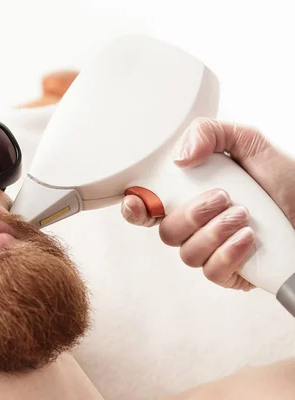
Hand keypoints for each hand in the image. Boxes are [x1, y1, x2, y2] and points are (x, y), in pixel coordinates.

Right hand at [121, 117, 294, 289]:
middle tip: (222, 198)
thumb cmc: (284, 181)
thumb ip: (210, 133)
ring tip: (244, 215)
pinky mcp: (229, 272)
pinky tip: (249, 238)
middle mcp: (195, 226)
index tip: (138, 201)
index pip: (147, 207)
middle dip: (191, 215)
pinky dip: (229, 253)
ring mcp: (210, 251)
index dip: (134, 208)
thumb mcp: (249, 142)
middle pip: (166, 232)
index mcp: (189, 195)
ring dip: (214, 233)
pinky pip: (212, 271)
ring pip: (187, 253)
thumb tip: (180, 156)